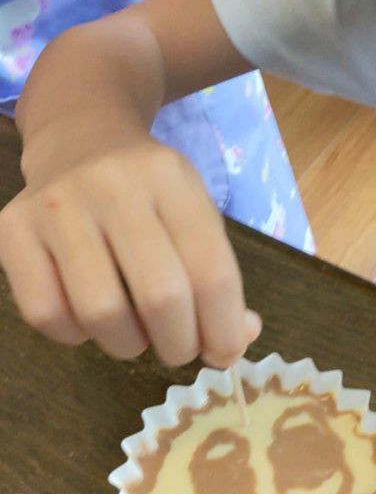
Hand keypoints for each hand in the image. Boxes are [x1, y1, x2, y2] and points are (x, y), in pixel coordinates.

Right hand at [0, 131, 259, 366]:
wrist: (80, 140)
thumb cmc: (150, 191)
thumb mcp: (196, 214)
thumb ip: (217, 276)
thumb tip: (235, 342)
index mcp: (172, 179)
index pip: (212, 272)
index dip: (225, 329)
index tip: (225, 352)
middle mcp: (114, 185)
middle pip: (161, 297)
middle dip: (180, 344)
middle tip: (180, 348)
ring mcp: (57, 204)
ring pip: (102, 313)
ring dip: (130, 345)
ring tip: (138, 333)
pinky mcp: (11, 228)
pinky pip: (46, 314)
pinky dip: (77, 336)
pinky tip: (91, 319)